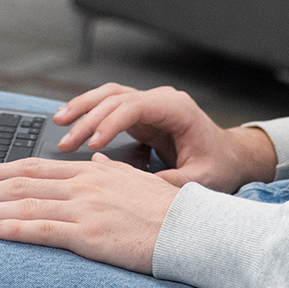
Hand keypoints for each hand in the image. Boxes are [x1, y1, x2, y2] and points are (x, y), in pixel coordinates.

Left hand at [0, 154, 176, 273]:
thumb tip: (100, 158)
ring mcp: (85, 209)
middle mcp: (84, 185)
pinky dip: (13, 230)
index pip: (35, 167)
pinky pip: (43, 231)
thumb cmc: (168, 209)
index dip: (0, 171)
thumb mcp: (137, 180)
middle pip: (21, 184)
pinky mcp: (90, 235)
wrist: (190, 228)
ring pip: (24, 206)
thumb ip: (113, 169)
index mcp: (92, 171)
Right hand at [51, 84, 276, 192]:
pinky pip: (110, 107)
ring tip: (58, 123)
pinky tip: (70, 123)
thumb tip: (137, 192)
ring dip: (83, 108)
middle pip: (117, 99)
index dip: (111, 123)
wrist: (230, 156)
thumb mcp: (200, 179)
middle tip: (66, 142)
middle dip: (89, 118)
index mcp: (177, 109)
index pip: (136, 107)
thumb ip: (171, 183)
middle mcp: (161, 100)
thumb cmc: (219, 165)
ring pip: (110, 96)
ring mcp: (150, 105)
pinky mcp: (141, 116)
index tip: (93, 145)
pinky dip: (89, 113)